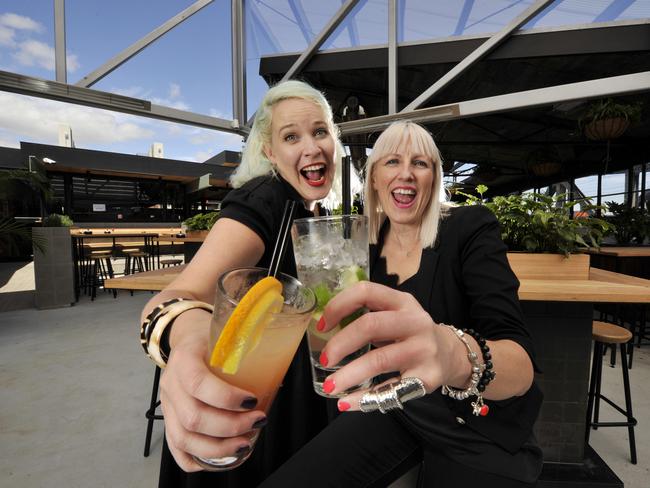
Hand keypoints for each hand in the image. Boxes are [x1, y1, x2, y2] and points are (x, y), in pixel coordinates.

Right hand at [159, 321, 266, 471]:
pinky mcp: (168, 418)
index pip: (198, 383)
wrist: (186, 336)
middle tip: (258, 421)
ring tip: (244, 444)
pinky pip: (175, 447)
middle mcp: (171, 383)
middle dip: (230, 426)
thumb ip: (245, 349)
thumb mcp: (225, 335)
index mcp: (184, 358)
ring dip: (218, 447)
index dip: (226, 397)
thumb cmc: (210, 338)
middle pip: (193, 417)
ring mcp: (166, 403)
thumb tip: (278, 369)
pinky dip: (197, 458)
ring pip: (183, 437)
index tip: (253, 400)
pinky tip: (219, 457)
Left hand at [318, 282, 469, 411]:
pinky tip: (347, 402)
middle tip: (325, 360)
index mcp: (402, 301)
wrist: (451, 355)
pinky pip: (390, 389)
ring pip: (378, 360)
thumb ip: (368, 316)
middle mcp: (415, 322)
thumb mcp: (396, 314)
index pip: (366, 291)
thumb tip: (324, 330)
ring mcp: (423, 350)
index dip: (339, 306)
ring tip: (330, 387)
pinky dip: (364, 399)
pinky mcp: (427, 377)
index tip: (322, 325)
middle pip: (370, 325)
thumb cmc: (410, 334)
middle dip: (341, 343)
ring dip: (349, 375)